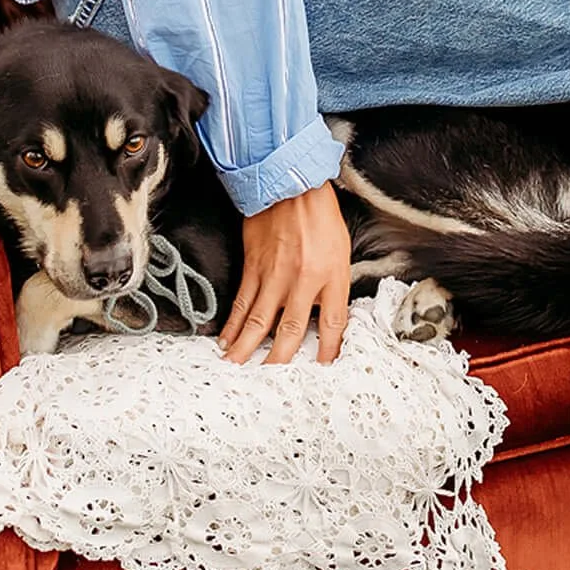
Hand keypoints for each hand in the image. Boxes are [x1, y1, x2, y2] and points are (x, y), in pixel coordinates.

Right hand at [220, 182, 352, 365]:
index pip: (334, 324)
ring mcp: (275, 275)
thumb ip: (333, 285)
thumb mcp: (341, 251)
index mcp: (332, 276)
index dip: (330, 350)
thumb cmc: (320, 217)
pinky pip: (242, 302)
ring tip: (237, 369)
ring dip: (247, 349)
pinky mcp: (254, 266)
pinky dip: (234, 324)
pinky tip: (228, 339)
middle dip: (280, 362)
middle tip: (270, 385)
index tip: (324, 368)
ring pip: (259, 322)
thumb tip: (322, 317)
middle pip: (292, 332)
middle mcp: (303, 281)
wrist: (291, 184)